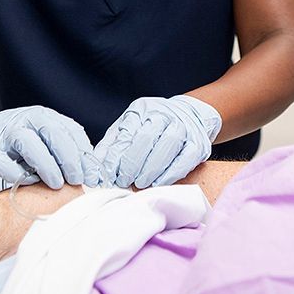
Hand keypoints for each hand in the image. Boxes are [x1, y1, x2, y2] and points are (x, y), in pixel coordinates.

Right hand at [0, 105, 101, 187]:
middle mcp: (26, 120)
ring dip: (47, 165)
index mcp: (43, 116)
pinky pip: (5, 163)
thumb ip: (61, 149)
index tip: (94, 176)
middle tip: (78, 180)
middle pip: (53, 133)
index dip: (85, 154)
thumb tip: (90, 173)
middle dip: (69, 158)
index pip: (71, 131)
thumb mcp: (40, 138)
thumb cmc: (13, 143)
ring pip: (30, 144)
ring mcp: (5, 134)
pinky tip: (28, 183)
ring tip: (57, 184)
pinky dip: (18, 174)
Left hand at [95, 95, 221, 187]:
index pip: (127, 132)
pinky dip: (170, 173)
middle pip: (146, 138)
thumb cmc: (152, 126)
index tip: (109, 174)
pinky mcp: (198, 143)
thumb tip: (95, 166)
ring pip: (166, 147)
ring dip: (151, 169)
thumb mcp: (129, 127)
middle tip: (123, 181)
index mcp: (142, 109)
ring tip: (139, 184)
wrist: (190, 115)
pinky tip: (158, 183)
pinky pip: (185, 159)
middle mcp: (164, 114)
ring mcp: (183, 127)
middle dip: (132, 163)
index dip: (116, 155)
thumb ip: (112, 144)